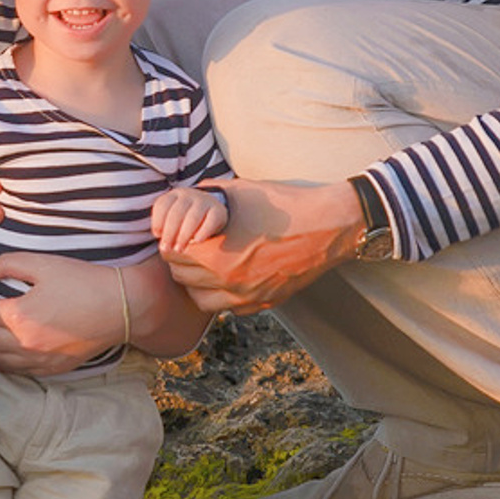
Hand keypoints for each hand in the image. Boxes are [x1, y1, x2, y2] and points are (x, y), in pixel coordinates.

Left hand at [0, 251, 120, 375]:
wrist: (121, 306)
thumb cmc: (83, 281)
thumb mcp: (43, 264)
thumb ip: (8, 264)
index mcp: (19, 316)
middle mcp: (25, 343)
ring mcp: (39, 360)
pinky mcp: (53, 368)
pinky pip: (19, 371)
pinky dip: (4, 361)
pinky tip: (3, 351)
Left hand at [152, 185, 228, 261]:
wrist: (211, 208)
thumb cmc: (185, 217)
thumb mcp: (173, 217)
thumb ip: (164, 226)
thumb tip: (160, 238)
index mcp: (174, 195)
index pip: (162, 205)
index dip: (157, 221)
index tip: (157, 235)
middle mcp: (189, 195)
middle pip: (176, 213)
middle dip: (169, 233)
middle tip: (166, 248)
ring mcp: (204, 201)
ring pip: (193, 217)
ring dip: (184, 235)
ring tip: (178, 249)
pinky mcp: (218, 210)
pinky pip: (211, 221)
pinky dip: (203, 232)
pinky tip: (197, 241)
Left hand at [161, 176, 362, 315]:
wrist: (327, 225)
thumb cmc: (283, 204)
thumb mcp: (238, 191)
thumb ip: (206, 195)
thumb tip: (184, 195)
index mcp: (216, 256)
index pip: (173, 256)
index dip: (172, 241)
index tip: (178, 234)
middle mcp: (228, 283)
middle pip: (183, 279)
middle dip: (181, 261)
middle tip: (189, 247)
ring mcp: (247, 297)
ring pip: (201, 300)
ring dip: (197, 283)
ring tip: (205, 265)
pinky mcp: (265, 303)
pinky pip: (229, 308)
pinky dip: (222, 295)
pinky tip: (229, 276)